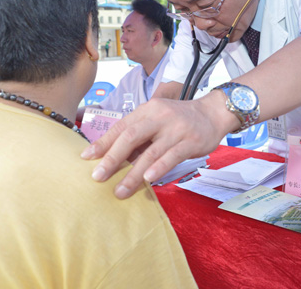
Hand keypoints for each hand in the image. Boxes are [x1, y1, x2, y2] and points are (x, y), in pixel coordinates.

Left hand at [81, 92, 233, 198]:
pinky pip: (172, 156)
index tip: (86, 158)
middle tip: (97, 177)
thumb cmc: (180, 119)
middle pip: (131, 137)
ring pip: (150, 153)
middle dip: (112, 158)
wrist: (213, 113)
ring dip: (133, 174)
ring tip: (120, 191)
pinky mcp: (191, 141)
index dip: (103, 143)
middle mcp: (160, 117)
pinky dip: (159, 168)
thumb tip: (114, 157)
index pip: (121, 127)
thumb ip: (139, 134)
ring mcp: (176, 129)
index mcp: (148, 110)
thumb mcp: (157, 118)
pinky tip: (148, 180)